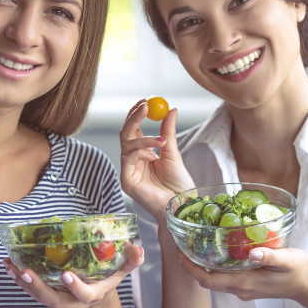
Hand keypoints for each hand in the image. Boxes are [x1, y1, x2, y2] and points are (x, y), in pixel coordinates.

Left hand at [2, 243, 144, 307]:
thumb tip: (138, 249)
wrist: (95, 300)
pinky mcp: (48, 297)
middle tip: (27, 271)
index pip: (84, 295)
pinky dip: (20, 280)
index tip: (66, 274)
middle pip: (54, 300)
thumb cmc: (107, 280)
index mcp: (92, 295)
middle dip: (39, 287)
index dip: (76, 286)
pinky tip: (10, 267)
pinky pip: (32, 292)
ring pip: (39, 297)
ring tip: (10, 266)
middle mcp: (73, 303)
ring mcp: (59, 302)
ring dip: (23, 283)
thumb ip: (129, 261)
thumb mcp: (120, 271)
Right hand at [119, 99, 194, 217]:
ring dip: (144, 139)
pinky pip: (128, 159)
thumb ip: (168, 131)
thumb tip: (171, 109)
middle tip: (145, 106)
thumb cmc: (179, 185)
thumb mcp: (173, 153)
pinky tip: (154, 157)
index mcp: (142, 153)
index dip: (136, 114)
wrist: (181, 206)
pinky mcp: (126, 181)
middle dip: (134, 118)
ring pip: (127, 144)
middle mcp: (132, 161)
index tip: (145, 101)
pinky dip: (141, 153)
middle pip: (125, 133)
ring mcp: (128, 171)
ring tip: (161, 141)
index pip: (133, 129)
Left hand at [177, 246, 307, 304]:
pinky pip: (225, 278)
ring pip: (215, 280)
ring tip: (195, 245)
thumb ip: (271, 256)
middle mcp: (240, 289)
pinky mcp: (248, 286)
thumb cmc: (299, 272)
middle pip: (207, 280)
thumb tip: (253, 253)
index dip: (190, 268)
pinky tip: (217, 251)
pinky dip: (215, 267)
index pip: (208, 280)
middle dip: (192, 265)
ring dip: (202, 266)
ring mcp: (243, 289)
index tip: (180, 252)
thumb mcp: (288, 260)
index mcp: (244, 283)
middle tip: (183, 244)